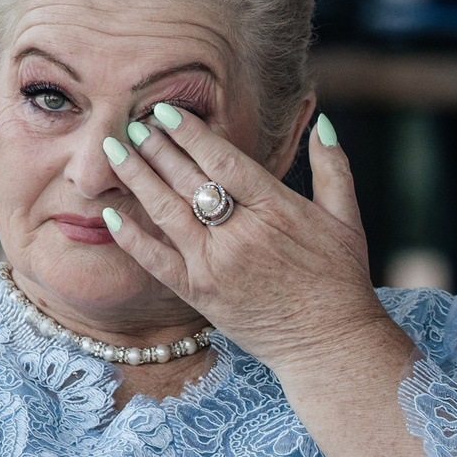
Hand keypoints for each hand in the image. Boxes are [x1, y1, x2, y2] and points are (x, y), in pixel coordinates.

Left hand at [99, 104, 400, 381]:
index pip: (223, 159)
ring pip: (166, 212)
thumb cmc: (341, 281)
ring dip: (137, 177)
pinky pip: (156, 261)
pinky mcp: (200, 294)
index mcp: (276, 208)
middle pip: (188, 179)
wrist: (329, 345)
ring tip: (115, 151)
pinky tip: (109, 213)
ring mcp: (216, 265)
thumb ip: (333, 167)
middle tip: (134, 122)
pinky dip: (130, 236)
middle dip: (157, 147)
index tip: (166, 111)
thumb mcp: (347, 218)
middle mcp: (241, 233)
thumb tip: (323, 122)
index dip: (190, 132)